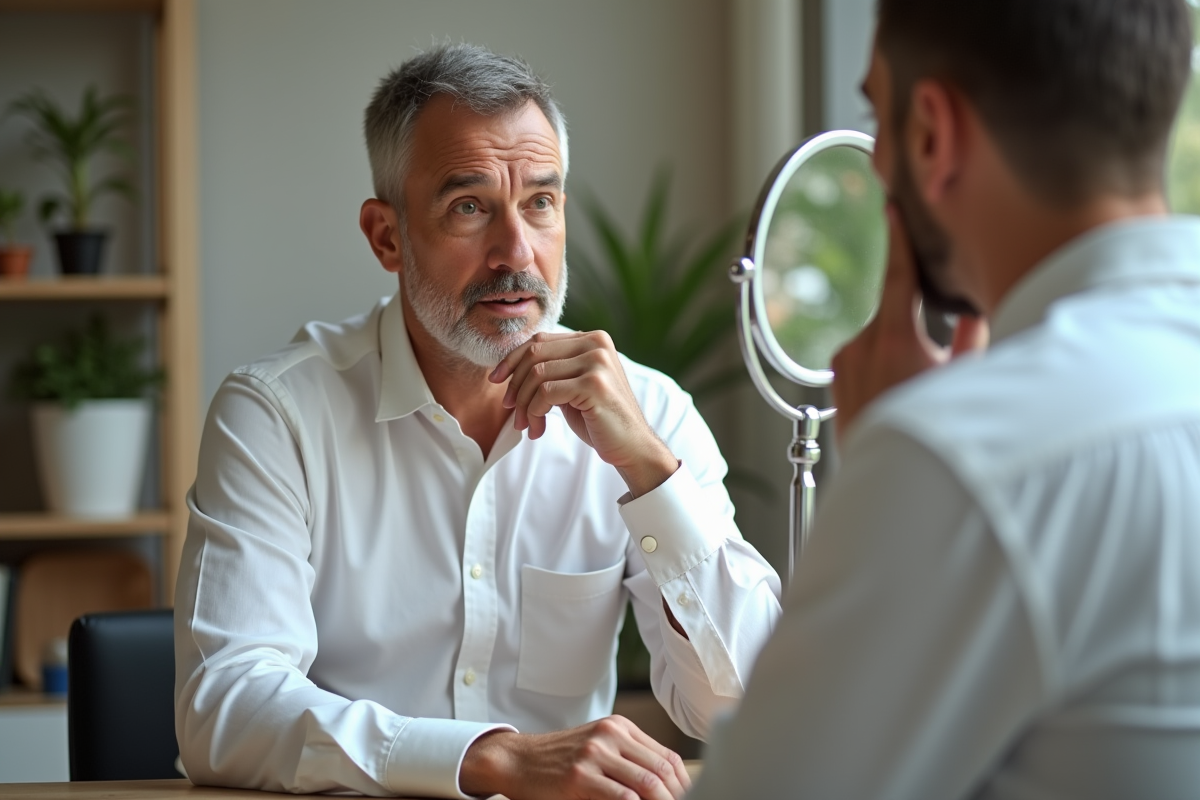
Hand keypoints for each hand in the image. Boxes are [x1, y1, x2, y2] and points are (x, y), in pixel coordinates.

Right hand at [459, 716, 690, 799]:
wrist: (517, 760)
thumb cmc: (559, 760)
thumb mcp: (598, 749)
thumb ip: (629, 761)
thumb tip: (666, 788)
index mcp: (620, 727)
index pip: (668, 757)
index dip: (685, 785)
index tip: (691, 799)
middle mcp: (610, 735)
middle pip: (662, 770)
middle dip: (679, 797)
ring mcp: (595, 753)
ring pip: (647, 783)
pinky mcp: (579, 775)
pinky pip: (621, 797)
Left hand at [490, 331, 677, 496]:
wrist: (632, 446)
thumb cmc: (599, 419)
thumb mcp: (572, 386)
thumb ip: (552, 369)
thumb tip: (509, 366)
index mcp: (592, 339)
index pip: (539, 341)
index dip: (512, 360)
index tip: (496, 380)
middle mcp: (596, 344)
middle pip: (534, 355)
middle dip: (515, 385)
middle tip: (512, 411)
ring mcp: (597, 362)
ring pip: (537, 374)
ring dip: (524, 404)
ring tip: (527, 425)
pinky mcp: (594, 384)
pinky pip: (545, 392)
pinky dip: (534, 412)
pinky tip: (539, 428)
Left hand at [831, 204, 987, 444]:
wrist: (885, 473)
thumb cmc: (928, 428)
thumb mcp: (962, 380)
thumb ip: (971, 337)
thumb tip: (976, 310)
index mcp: (894, 338)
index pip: (898, 275)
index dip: (898, 239)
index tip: (892, 207)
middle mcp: (861, 344)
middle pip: (895, 310)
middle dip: (917, 322)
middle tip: (933, 356)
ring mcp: (843, 360)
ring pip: (882, 333)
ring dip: (902, 345)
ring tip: (916, 385)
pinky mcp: (835, 376)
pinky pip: (866, 353)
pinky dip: (885, 360)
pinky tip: (898, 390)